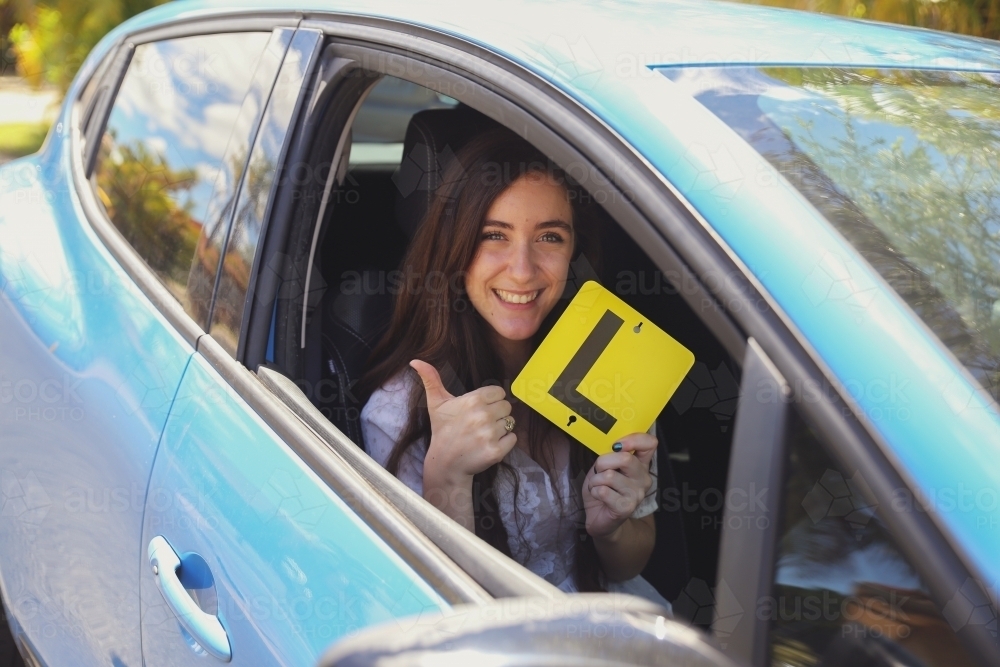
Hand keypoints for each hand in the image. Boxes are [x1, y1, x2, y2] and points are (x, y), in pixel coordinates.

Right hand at [411, 359, 516, 486]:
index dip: (491, 401)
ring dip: (500, 429)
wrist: (445, 463)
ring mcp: (490, 434)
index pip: (498, 392)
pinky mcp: (497, 451)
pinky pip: (513, 438)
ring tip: (483, 435)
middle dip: (496, 414)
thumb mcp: (436, 403)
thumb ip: (431, 379)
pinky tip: (488, 444)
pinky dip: (505, 442)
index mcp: (473, 400)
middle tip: (480, 424)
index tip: (478, 410)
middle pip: (507, 407)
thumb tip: (415, 360)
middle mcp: (483, 416)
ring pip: (510, 423)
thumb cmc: (442, 430)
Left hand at [582, 432, 656, 539]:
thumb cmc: (603, 489)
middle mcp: (643, 479)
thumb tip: (612, 444)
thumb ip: (611, 454)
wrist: (601, 519)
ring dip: (595, 480)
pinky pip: (603, 490)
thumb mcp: (605, 466)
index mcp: (640, 464)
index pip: (650, 443)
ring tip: (597, 486)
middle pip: (625, 458)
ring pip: (609, 475)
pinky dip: (594, 491)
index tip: (617, 445)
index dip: (633, 439)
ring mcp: (637, 494)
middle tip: (599, 472)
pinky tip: (598, 496)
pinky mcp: (626, 507)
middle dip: (603, 462)